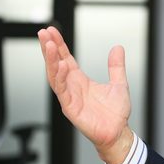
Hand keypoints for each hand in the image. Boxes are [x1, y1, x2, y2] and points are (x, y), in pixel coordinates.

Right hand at [37, 26, 132, 163]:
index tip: (52, 31)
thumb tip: (118, 48)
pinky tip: (61, 66)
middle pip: (56, 65)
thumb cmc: (116, 113)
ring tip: (50, 46)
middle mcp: (72, 88)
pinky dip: (61, 79)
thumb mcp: (119, 83)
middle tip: (44, 33)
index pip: (66, 59)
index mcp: (81, 81)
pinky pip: (63, 92)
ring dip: (52, 61)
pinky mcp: (71, 109)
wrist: (118, 132)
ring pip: (55, 77)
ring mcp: (70, 98)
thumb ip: (116, 66)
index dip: (60, 45)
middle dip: (50, 49)